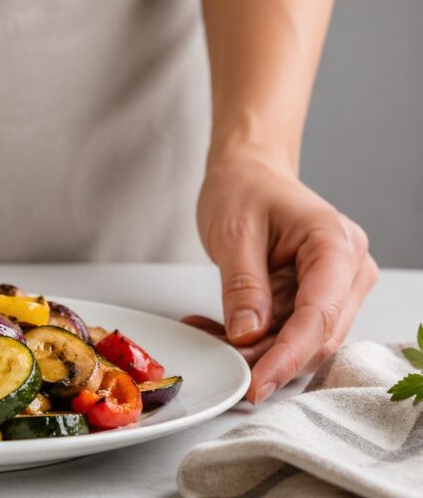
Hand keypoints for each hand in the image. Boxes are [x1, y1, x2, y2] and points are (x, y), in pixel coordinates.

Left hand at [188, 147, 377, 403]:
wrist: (249, 171)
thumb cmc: (244, 189)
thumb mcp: (234, 233)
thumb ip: (243, 286)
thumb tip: (248, 336)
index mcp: (335, 245)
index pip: (318, 316)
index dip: (287, 356)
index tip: (256, 383)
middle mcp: (348, 270)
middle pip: (316, 336)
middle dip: (269, 357)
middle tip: (221, 360)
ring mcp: (334, 286)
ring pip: (301, 341)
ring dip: (255, 350)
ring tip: (207, 333)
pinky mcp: (313, 297)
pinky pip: (286, 331)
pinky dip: (251, 338)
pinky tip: (215, 328)